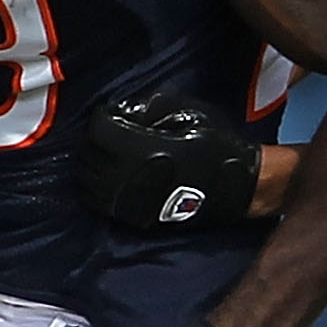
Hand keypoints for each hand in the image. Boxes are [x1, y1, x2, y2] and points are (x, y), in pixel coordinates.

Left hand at [75, 95, 262, 227]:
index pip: (99, 132)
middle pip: (88, 158)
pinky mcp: (135, 217)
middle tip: (105, 131)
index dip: (100, 118)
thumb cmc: (215, 146)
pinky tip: (108, 176)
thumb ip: (149, 109)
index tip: (108, 113)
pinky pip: (101, 203)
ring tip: (104, 154)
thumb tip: (121, 112)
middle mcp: (129, 177)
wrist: (238, 187)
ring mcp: (130, 200)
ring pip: (88, 184)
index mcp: (141, 149)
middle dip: (92, 142)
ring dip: (91, 165)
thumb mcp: (187, 114)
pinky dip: (97, 187)